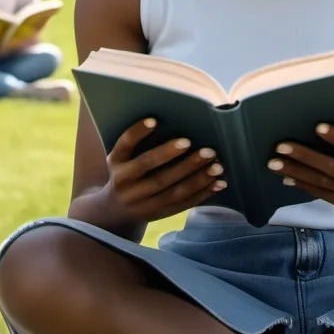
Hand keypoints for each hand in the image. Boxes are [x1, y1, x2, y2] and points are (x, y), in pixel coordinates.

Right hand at [98, 117, 224, 222]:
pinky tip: (219, 183)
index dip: (138, 133)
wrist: (115, 210)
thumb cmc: (126, 170)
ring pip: (173, 192)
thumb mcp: (121, 157)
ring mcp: (141, 204)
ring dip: (198, 179)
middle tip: (208, 150)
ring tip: (217, 166)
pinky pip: (182, 205)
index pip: (125, 146)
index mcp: (116, 164)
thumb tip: (173, 119)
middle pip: (157, 175)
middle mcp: (126, 185)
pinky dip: (202, 194)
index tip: (155, 120)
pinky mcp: (157, 214)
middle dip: (184, 163)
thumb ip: (138, 142)